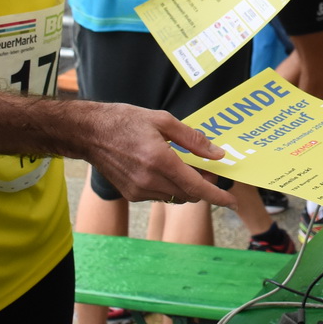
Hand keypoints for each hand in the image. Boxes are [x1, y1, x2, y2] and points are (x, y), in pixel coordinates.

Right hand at [78, 101, 237, 206]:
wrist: (89, 133)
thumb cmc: (125, 121)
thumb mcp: (163, 120)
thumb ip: (192, 139)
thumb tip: (217, 154)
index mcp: (161, 161)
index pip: (197, 187)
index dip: (218, 196)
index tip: (233, 202)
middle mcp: (150, 180)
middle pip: (189, 194)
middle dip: (204, 185)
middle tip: (208, 168)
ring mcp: (139, 190)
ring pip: (175, 197)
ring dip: (187, 187)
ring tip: (187, 166)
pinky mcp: (131, 194)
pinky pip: (160, 196)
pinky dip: (170, 187)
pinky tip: (165, 169)